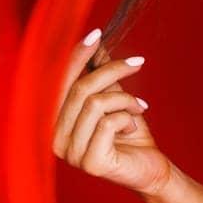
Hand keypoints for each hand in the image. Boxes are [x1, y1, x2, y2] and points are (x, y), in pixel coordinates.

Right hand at [53, 28, 170, 198]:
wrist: (150, 167)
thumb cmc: (128, 133)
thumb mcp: (114, 98)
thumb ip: (100, 75)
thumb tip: (96, 43)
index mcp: (52, 123)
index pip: (57, 84)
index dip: (74, 57)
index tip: (96, 35)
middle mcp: (53, 140)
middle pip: (79, 89)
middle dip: (112, 70)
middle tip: (138, 63)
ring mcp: (69, 154)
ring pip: (96, 103)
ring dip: (126, 99)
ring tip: (139, 106)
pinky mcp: (89, 163)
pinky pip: (108, 123)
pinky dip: (127, 117)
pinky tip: (132, 126)